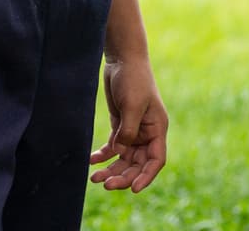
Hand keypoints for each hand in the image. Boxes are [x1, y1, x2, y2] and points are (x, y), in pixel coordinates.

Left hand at [89, 56, 166, 191]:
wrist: (122, 59)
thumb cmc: (133, 79)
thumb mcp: (132, 105)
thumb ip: (127, 131)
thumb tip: (120, 152)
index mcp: (157, 130)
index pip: (155, 160)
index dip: (146, 176)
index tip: (134, 189)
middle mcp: (146, 134)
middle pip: (137, 164)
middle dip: (123, 176)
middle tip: (106, 184)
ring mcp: (132, 130)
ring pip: (123, 158)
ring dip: (111, 169)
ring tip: (94, 178)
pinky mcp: (119, 125)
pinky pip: (112, 147)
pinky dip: (103, 155)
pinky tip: (92, 161)